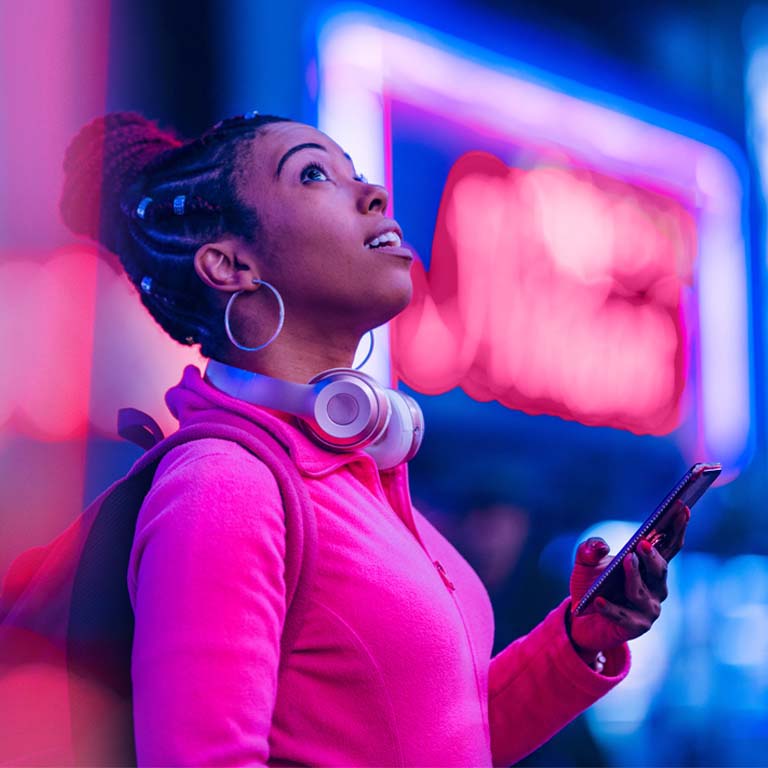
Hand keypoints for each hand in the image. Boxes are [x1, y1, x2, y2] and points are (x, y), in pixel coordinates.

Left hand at [567, 501, 690, 657]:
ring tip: (626, 561)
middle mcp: (655, 587)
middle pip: (660, 569)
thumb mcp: (585, 562)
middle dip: (653, 556)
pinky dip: (610, 608)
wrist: (580, 618)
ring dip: (634, 576)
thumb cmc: (590, 585)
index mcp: (649, 567)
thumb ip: (589, 549)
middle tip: (642, 543)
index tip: (681, 508)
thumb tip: (601, 546)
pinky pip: (622, 616)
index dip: (677, 528)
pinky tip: (599, 601)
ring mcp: (648, 609)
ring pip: (641, 591)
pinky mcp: (635, 628)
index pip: (668, 546)